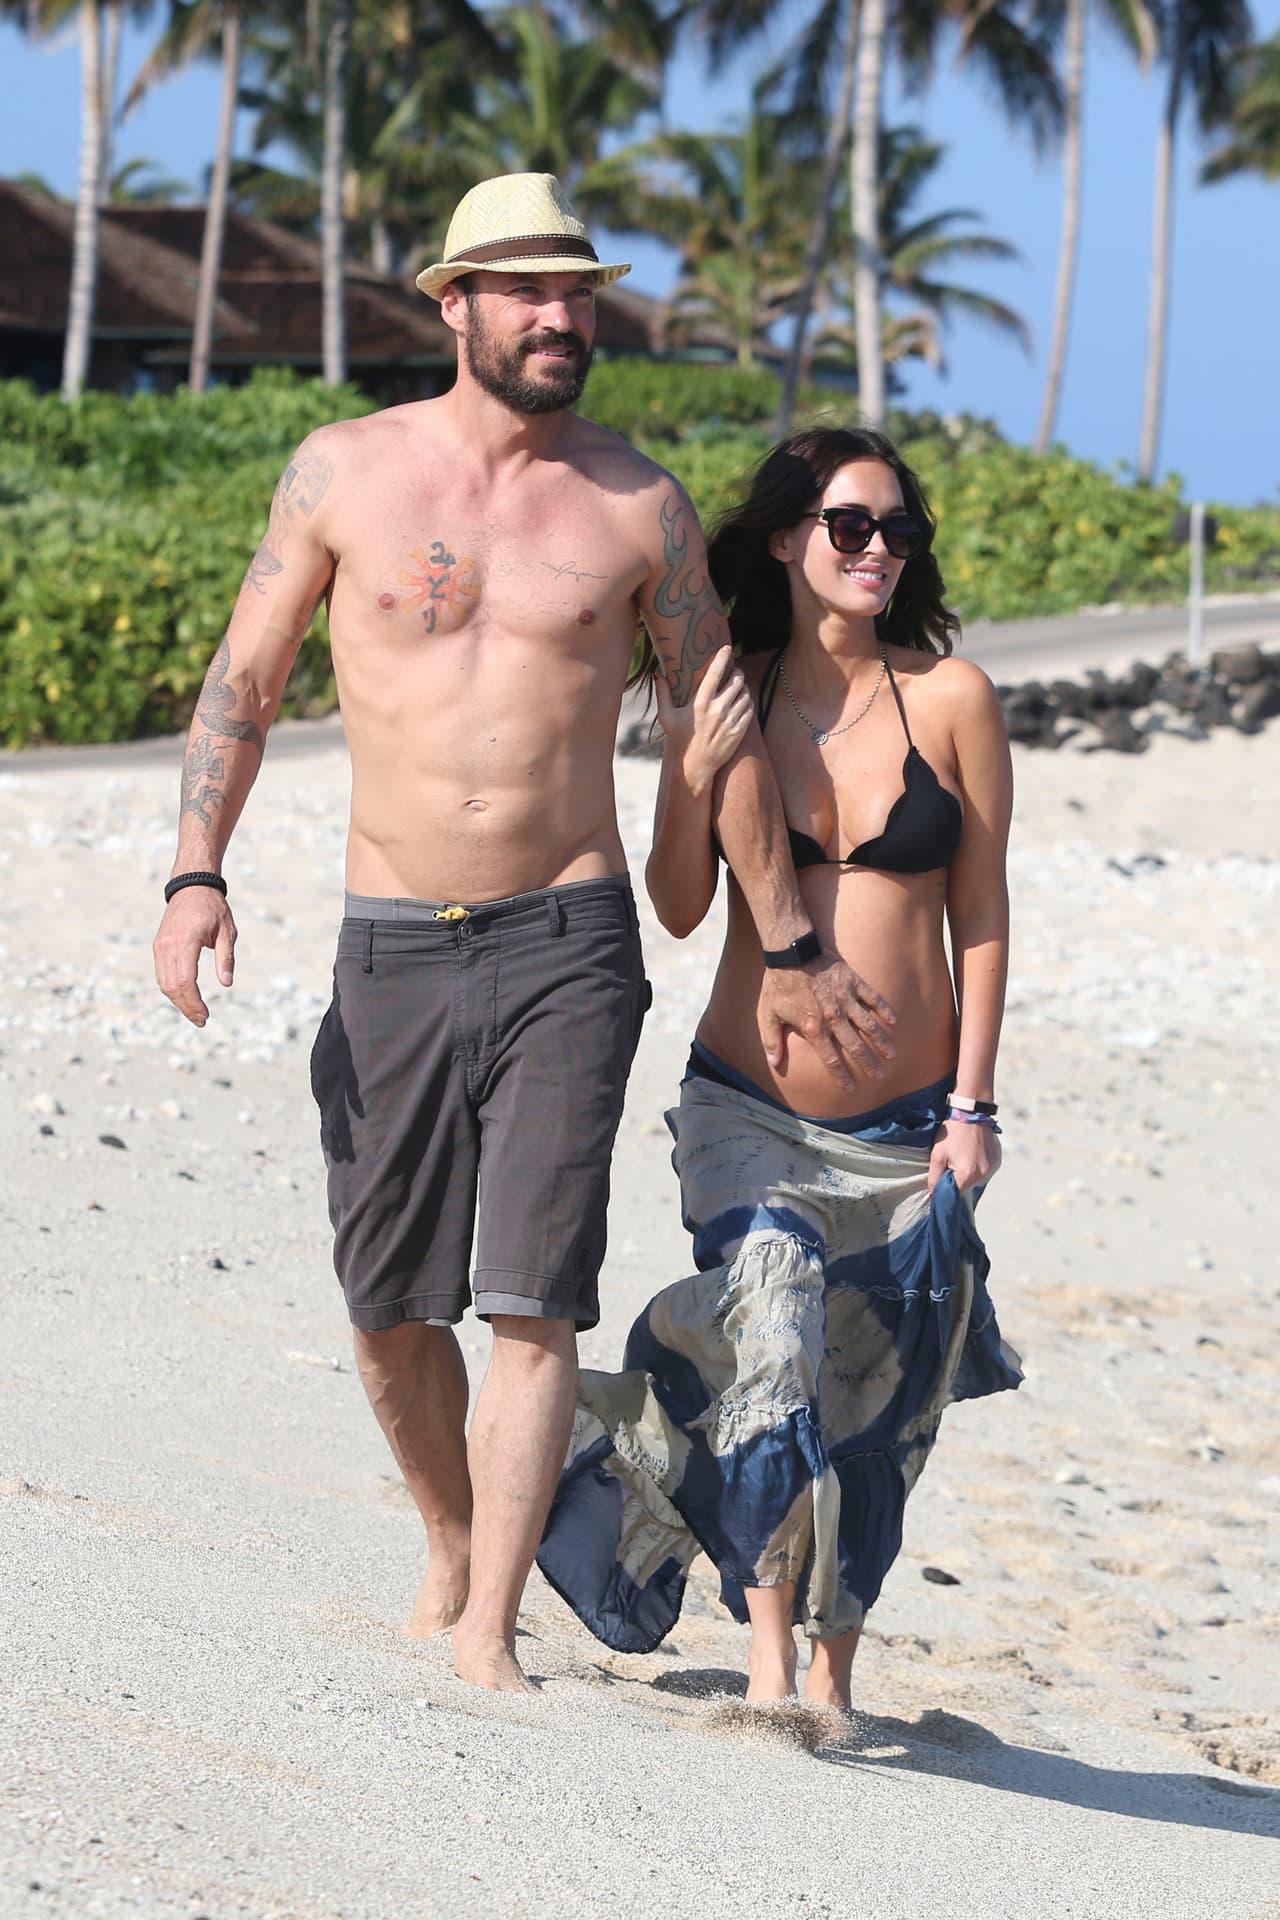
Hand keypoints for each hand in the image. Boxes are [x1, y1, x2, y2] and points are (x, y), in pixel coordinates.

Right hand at [153, 888, 236, 1026]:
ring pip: (163, 983)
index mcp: (185, 942)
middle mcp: (167, 946)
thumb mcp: (227, 931)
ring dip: (178, 1001)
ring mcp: (160, 947)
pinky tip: (186, 998)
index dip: (194, 1002)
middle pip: (172, 986)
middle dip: (186, 1007)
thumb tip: (226, 984)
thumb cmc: (213, 908)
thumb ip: (226, 958)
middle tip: (202, 1021)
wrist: (191, 886)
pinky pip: (162, 974)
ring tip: (195, 1013)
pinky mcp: (159, 947)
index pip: (186, 981)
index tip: (205, 1016)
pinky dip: (172, 989)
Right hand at [654, 645, 751, 795]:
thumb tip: (657, 674)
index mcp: (700, 703)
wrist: (696, 767)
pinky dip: (747, 701)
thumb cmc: (680, 740)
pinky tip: (740, 703)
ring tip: (736, 689)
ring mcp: (731, 720)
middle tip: (733, 673)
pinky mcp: (740, 730)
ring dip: (743, 687)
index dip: (723, 656)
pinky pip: (750, 707)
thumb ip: (663, 694)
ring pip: (745, 692)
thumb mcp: (667, 717)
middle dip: (736, 672)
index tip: (727, 648)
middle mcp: (717, 709)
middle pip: (736, 679)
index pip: (715, 672)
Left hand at [758, 954, 897, 1091]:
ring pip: (868, 1025)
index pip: (830, 1059)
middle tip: (879, 1076)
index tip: (851, 1089)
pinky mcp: (853, 983)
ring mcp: (846, 999)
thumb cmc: (779, 984)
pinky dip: (884, 1010)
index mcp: (814, 1027)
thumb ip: (772, 1040)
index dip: (841, 1076)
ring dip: (881, 1041)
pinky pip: (873, 999)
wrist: (792, 951)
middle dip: (868, 1064)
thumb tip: (773, 1063)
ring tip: (892, 1055)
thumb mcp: (769, 1014)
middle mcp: (833, 1017)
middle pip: (855, 1046)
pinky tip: (894, 1022)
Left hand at [928, 1119, 1000, 1195]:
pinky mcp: (997, 1161)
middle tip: (950, 1165)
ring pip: (976, 1180)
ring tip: (962, 1157)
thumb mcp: (937, 1155)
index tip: (941, 1182)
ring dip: (968, 1175)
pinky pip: (984, 1171)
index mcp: (968, 1174)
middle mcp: (983, 1174)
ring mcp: (992, 1168)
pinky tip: (970, 1155)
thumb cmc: (952, 1133)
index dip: (946, 1191)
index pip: (955, 1194)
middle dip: (957, 1181)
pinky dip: (977, 1168)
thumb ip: (934, 1178)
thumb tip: (933, 1195)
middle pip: (966, 1188)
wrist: (971, 1112)